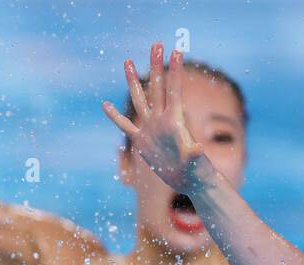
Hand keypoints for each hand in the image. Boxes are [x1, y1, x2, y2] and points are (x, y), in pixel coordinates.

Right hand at [103, 43, 214, 193]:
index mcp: (175, 121)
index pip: (174, 90)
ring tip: (128, 62)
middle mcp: (162, 120)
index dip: (175, 71)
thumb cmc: (196, 172)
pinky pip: (125, 126)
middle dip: (156, 66)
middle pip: (156, 87)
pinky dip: (115, 116)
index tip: (177, 51)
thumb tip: (197, 150)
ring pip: (140, 99)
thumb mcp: (195, 163)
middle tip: (155, 44)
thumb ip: (194, 155)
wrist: (187, 181)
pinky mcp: (141, 141)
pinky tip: (106, 105)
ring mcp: (150, 128)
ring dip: (134, 81)